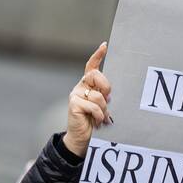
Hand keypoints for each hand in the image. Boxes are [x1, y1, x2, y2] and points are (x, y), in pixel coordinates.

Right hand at [62, 42, 111, 156]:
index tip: (105, 46)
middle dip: (106, 88)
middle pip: (96, 76)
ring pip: (98, 96)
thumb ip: (104, 96)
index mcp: (87, 85)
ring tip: (102, 118)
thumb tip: (109, 94)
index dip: (98, 55)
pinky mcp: (74, 104)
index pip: (91, 66)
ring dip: (104, 109)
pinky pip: (94, 106)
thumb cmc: (94, 121)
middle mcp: (80, 87)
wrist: (82, 137)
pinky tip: (98, 122)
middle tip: (108, 101)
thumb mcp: (102, 106)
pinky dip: (100, 116)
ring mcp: (75, 95)